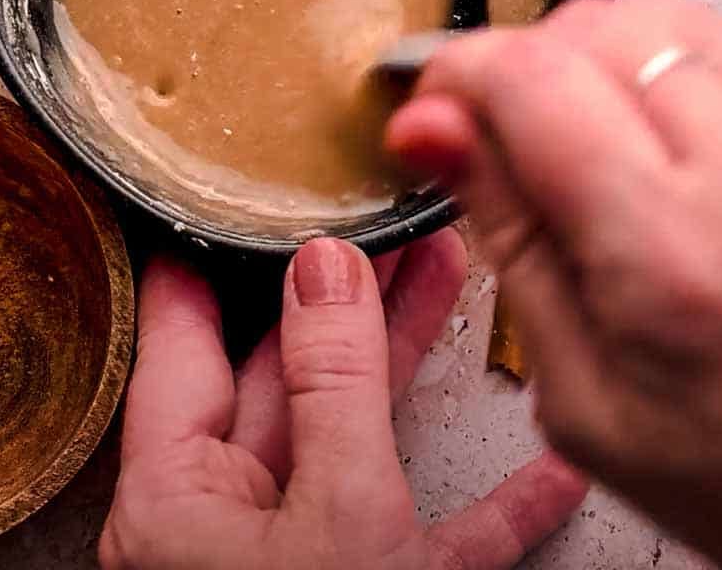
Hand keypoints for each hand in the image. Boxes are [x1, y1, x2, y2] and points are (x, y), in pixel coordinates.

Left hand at [99, 229, 586, 569]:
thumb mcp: (332, 513)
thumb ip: (331, 385)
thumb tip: (323, 265)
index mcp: (175, 497)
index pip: (187, 343)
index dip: (221, 260)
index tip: (246, 187)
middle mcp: (224, 531)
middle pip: (283, 384)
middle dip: (347, 303)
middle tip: (391, 224)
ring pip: (355, 449)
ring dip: (414, 375)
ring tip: (458, 282)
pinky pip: (424, 544)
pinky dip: (483, 513)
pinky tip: (545, 475)